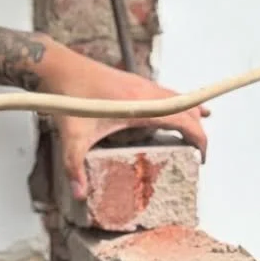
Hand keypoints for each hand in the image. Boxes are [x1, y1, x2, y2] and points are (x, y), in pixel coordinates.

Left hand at [41, 46, 208, 200]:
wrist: (58, 66)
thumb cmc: (67, 97)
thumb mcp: (71, 138)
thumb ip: (75, 167)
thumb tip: (80, 194)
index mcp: (139, 105)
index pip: (183, 119)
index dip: (199, 137)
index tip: (201, 156)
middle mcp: (145, 91)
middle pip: (185, 108)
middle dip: (197, 130)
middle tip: (197, 152)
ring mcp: (140, 84)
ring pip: (176, 97)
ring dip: (188, 114)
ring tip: (194, 134)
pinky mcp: (132, 81)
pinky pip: (163, 93)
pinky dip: (174, 104)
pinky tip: (170, 112)